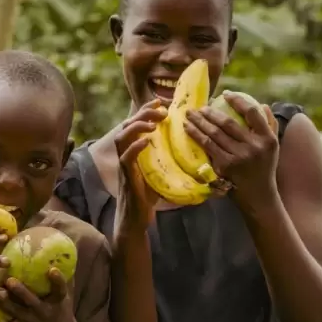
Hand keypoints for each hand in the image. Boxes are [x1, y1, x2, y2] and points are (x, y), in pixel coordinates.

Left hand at [0, 269, 77, 321]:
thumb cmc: (61, 306)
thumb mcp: (67, 292)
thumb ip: (65, 273)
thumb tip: (66, 248)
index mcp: (57, 301)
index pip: (60, 290)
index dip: (57, 281)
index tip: (52, 270)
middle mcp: (44, 311)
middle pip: (33, 302)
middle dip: (22, 292)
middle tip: (10, 280)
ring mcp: (31, 321)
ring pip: (17, 313)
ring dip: (5, 305)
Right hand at [115, 100, 166, 220]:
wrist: (135, 219)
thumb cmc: (148, 198)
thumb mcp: (161, 174)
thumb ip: (171, 162)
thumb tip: (199, 159)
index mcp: (134, 152)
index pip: (136, 124)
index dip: (146, 110)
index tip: (160, 102)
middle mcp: (126, 155)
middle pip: (127, 125)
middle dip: (142, 113)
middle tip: (160, 110)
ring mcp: (124, 165)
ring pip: (122, 137)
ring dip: (137, 126)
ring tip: (153, 123)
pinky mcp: (126, 177)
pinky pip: (126, 157)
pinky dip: (135, 146)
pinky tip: (147, 141)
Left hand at [183, 91, 280, 205]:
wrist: (258, 195)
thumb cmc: (264, 167)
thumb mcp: (273, 146)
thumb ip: (270, 125)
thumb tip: (262, 104)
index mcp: (268, 139)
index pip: (252, 113)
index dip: (238, 101)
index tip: (226, 94)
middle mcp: (254, 147)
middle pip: (228, 123)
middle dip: (210, 112)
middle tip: (199, 107)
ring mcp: (238, 157)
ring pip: (215, 134)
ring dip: (199, 122)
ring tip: (189, 115)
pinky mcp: (225, 166)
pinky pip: (208, 147)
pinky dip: (196, 136)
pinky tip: (188, 129)